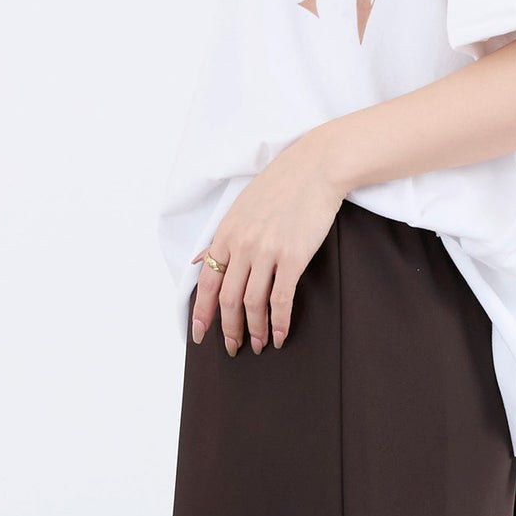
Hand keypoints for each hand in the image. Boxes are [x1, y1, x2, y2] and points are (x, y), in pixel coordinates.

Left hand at [187, 130, 345, 357]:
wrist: (316, 168)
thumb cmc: (280, 185)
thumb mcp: (241, 207)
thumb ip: (221, 237)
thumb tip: (200, 259)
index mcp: (226, 233)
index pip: (207, 282)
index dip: (202, 313)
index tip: (200, 334)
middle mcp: (242, 245)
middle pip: (228, 299)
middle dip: (229, 329)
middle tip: (233, 347)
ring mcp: (267, 252)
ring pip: (253, 303)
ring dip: (255, 330)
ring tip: (260, 345)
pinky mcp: (293, 257)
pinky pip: (281, 299)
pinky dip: (280, 321)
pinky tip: (282, 334)